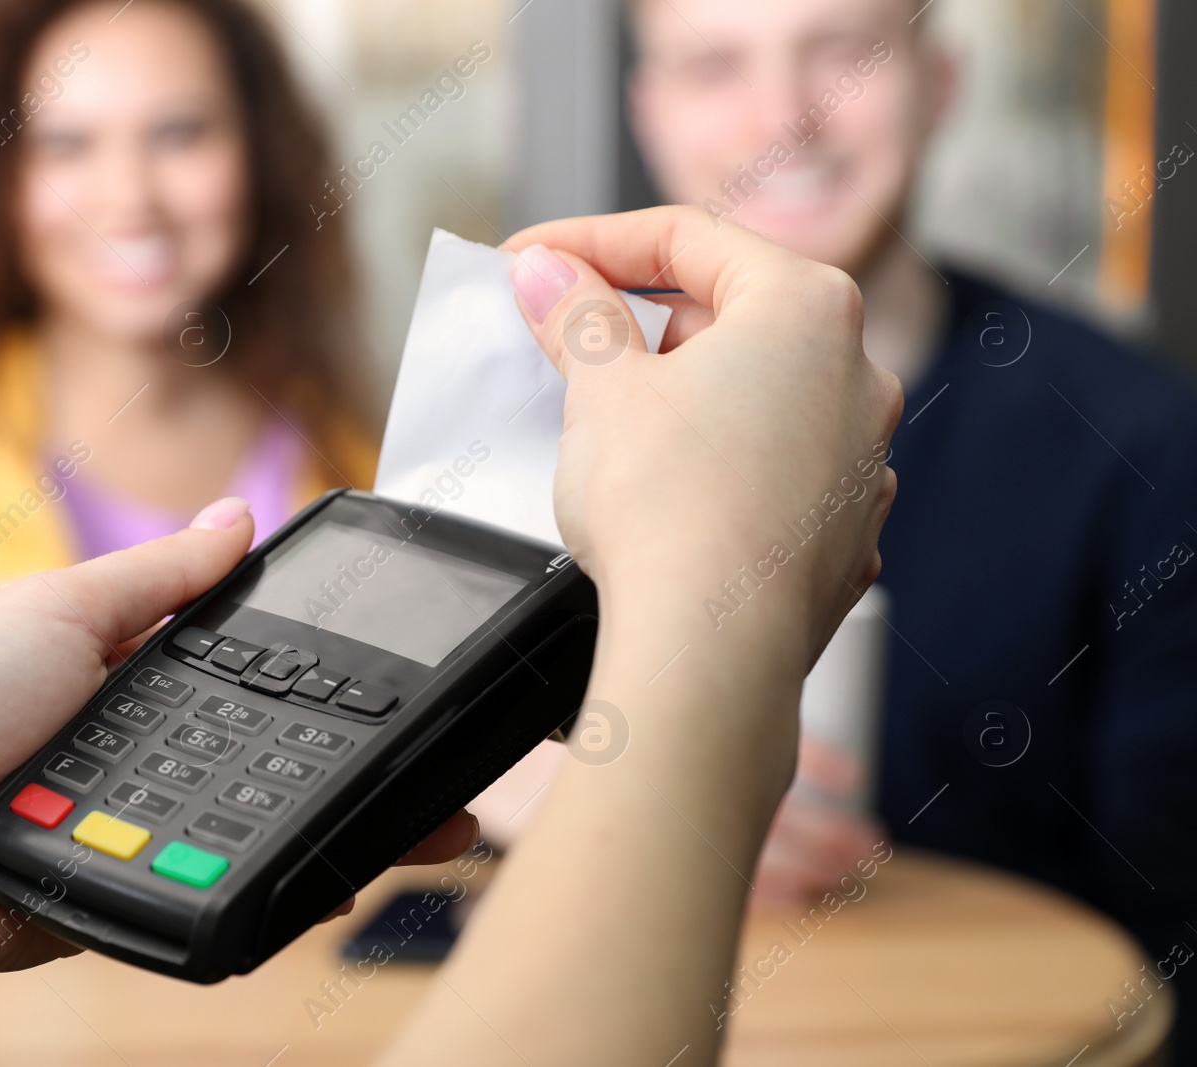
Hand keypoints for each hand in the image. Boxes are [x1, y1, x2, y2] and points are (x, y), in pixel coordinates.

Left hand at [0, 498, 476, 1061]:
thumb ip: (158, 575)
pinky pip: (225, 882)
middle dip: (352, 749)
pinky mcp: (138, 889)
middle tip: (438, 750)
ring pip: (262, 817)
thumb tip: (235, 516)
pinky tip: (355, 871)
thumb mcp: (58, 607)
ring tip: (437, 820)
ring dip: (342, 818)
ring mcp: (144, 820)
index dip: (312, 661)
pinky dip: (288, 880)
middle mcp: (141, 745)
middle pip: (268, 743)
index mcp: (123, 669)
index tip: (387, 660)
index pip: (244, 660)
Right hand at [379, 211, 902, 1065]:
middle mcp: (855, 371)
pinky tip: (665, 489)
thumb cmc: (669, 508)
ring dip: (680, 392)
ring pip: (753, 393)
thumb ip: (577, 313)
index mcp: (806, 307)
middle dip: (638, 319)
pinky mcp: (841, 528)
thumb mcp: (602, 389)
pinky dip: (717, 460)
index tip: (529, 261)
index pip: (687, 237)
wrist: (712, 652)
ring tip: (607, 421)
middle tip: (560, 337)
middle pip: (727, 312)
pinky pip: (770, 466)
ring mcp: (858, 456)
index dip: (591, 241)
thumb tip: (547, 273)